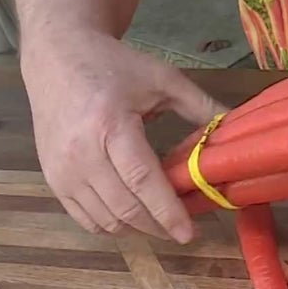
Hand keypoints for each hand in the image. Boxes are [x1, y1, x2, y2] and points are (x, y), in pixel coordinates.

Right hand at [21, 29, 228, 243]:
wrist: (58, 56)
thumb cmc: (113, 65)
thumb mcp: (162, 78)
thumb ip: (200, 106)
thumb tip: (235, 129)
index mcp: (110, 125)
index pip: (143, 181)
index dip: (168, 212)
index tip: (190, 233)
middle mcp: (81, 153)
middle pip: (124, 208)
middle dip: (158, 226)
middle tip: (183, 229)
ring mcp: (62, 169)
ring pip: (104, 220)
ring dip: (136, 229)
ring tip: (161, 221)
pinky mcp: (52, 178)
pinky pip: (85, 218)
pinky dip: (111, 225)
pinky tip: (132, 216)